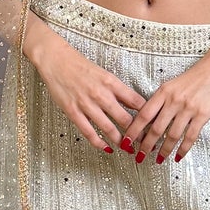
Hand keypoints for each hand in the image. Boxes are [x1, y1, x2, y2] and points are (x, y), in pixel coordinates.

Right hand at [25, 22, 143, 153]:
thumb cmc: (80, 67)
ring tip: (127, 149)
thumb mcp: (105, 74)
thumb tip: (135, 105)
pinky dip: (99, 143)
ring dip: (120, 141)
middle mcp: (101, 94)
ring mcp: (87, 104)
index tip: (152, 125)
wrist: (57, 61)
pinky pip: (88, 132)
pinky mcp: (73, 112)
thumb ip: (119, 90)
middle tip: (143, 142)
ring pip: (109, 128)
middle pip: (125, 119)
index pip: (136, 102)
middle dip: (136, 134)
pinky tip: (106, 148)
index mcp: (112, 83)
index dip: (147, 116)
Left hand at [128, 33, 209, 165]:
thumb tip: (150, 119)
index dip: (134, 131)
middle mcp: (173, 100)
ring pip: (172, 135)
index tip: (127, 142)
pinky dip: (183, 149)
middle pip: (155, 128)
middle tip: (140, 157)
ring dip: (164, 150)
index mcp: (163, 91)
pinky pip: (190, 136)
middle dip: (146, 146)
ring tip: (158, 160)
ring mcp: (188, 108)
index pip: (144, 115)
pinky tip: (178, 156)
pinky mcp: (202, 114)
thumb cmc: (197, 75)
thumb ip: (162, 99)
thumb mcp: (174, 84)